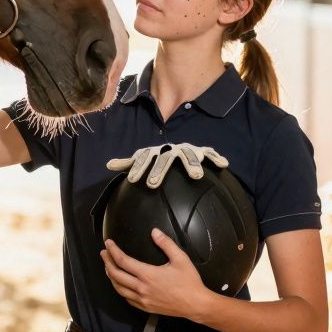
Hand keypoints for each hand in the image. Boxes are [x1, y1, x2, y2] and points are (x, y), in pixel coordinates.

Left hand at [100, 230, 214, 320]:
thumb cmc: (189, 282)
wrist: (196, 305)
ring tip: (108, 268)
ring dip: (111, 277)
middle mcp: (142, 288)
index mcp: (148, 275)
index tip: (108, 243)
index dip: (113, 251)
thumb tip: (155, 232)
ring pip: (119, 289)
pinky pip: (128, 299)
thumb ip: (166, 243)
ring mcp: (143, 299)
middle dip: (107, 262)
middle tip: (104, 253)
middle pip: (116, 275)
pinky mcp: (146, 307)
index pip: (123, 261)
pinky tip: (121, 285)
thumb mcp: (180, 258)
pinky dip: (121, 290)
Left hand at [106, 143, 228, 187]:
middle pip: (166, 158)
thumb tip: (108, 165)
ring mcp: (188, 149)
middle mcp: (172, 149)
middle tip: (153, 184)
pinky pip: (210, 153)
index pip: (146, 158)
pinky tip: (223, 164)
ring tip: (196, 176)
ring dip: (192, 164)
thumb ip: (128, 163)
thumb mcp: (143, 158)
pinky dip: (216, 157)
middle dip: (160, 170)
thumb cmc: (159, 157)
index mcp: (157, 152)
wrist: (178, 146)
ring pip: (190, 156)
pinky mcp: (203, 152)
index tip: (134, 180)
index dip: (140, 167)